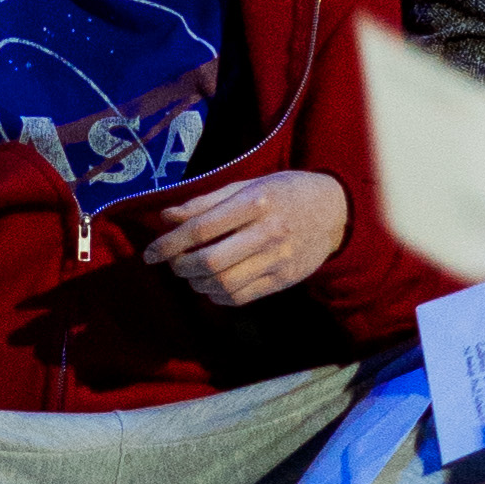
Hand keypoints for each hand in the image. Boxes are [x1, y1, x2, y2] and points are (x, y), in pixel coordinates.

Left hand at [142, 168, 347, 305]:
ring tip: (191, 274)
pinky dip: (217, 296)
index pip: (202, 228)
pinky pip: (241, 297)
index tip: (149, 254)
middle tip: (173, 263)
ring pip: (224, 285)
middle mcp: (267, 232)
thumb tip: (166, 217)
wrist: (335, 211)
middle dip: (181, 267)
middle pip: (211, 262)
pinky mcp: (284, 280)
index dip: (169, 244)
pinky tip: (212, 286)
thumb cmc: (284, 192)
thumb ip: (205, 202)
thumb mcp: (247, 186)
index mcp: (255, 202)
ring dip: (197, 284)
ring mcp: (278, 259)